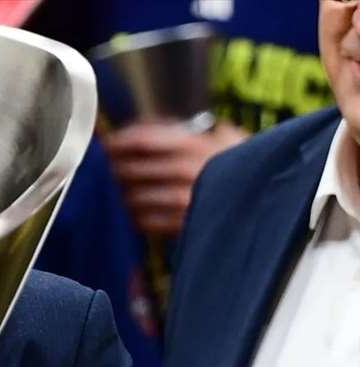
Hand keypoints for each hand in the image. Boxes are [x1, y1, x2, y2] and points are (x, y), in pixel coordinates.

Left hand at [104, 122, 247, 235]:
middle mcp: (186, 171)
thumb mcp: (227, 136)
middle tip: (111, 167)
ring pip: (133, 197)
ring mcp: (183, 200)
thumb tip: (151, 125)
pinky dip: (137, 215)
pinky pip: (144, 221)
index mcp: (195, 145)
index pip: (141, 140)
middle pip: (131, 169)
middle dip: (117, 168)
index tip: (107, 143)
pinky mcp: (183, 226)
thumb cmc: (248, 165)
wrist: (275, 200)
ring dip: (126, 193)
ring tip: (127, 189)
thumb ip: (191, 131)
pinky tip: (141, 210)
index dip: (118, 141)